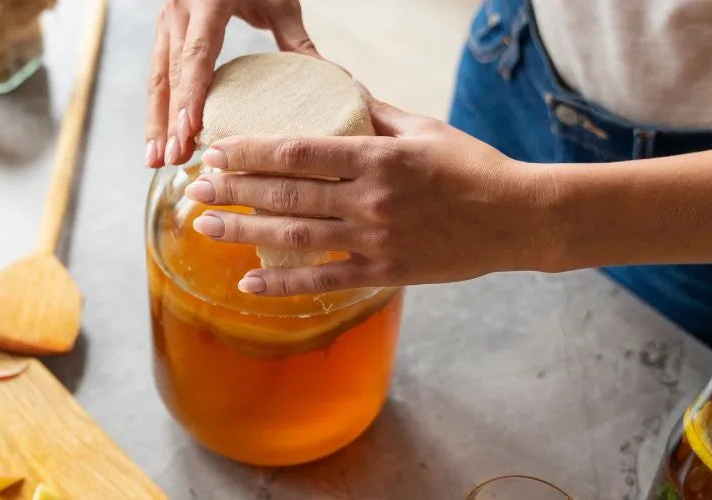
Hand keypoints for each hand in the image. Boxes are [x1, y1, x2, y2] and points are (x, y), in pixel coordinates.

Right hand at [147, 0, 318, 167]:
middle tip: (173, 159)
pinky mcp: (164, 31)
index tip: (191, 130)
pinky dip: (157, 109)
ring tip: (157, 160)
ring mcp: (167, 21)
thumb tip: (335, 79)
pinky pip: (157, 74)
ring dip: (155, 121)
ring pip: (157, 78)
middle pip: (171, 73)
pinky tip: (159, 139)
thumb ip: (298, 40)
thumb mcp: (279, 2)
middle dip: (169, 120)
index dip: (191, 94)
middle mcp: (180, 11)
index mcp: (208, 2)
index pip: (197, 54)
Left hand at [183, 99, 557, 295]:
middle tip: (193, 189)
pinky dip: (282, 285)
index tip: (218, 152)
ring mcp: (376, 239)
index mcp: (377, 156)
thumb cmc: (472, 168)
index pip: (298, 151)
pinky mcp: (384, 272)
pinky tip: (247, 284)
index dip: (251, 153)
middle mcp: (370, 198)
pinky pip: (323, 280)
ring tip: (203, 226)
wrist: (517, 218)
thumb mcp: (424, 129)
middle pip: (286, 194)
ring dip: (243, 233)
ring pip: (295, 237)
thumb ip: (375, 113)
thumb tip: (339, 92)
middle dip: (233, 191)